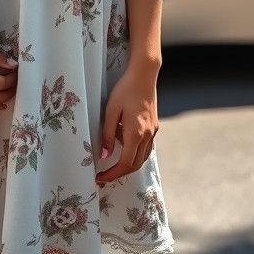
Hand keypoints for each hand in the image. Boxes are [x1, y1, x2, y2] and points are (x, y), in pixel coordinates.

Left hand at [95, 64, 159, 185]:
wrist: (144, 75)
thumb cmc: (125, 89)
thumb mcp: (111, 110)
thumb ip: (107, 134)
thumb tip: (104, 156)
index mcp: (135, 134)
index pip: (125, 164)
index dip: (112, 174)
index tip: (99, 178)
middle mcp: (147, 136)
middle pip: (135, 165)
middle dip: (119, 173)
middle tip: (104, 176)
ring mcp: (153, 132)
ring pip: (142, 158)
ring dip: (128, 165)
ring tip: (112, 164)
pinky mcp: (154, 126)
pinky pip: (146, 148)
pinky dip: (135, 153)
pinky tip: (124, 145)